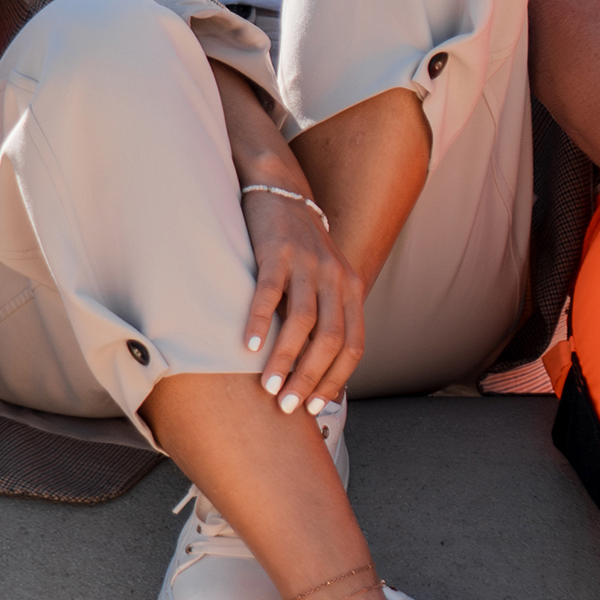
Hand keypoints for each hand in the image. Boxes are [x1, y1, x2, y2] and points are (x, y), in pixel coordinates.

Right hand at [236, 183, 363, 413]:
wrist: (282, 193)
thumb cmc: (299, 250)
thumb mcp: (324, 281)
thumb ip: (325, 318)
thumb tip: (316, 373)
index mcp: (351, 289)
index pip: (353, 346)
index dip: (335, 380)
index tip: (313, 407)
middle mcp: (335, 278)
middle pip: (330, 339)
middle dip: (309, 378)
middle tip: (286, 405)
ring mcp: (307, 264)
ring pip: (302, 321)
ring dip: (285, 359)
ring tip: (267, 386)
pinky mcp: (277, 252)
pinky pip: (269, 292)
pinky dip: (258, 322)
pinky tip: (246, 347)